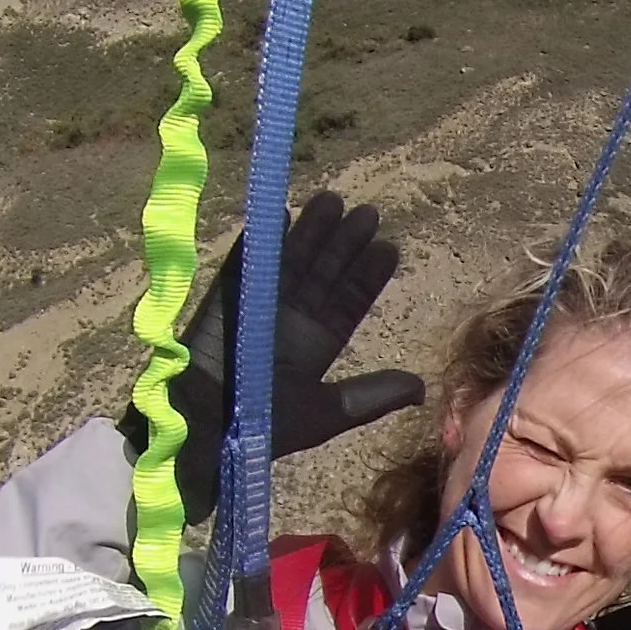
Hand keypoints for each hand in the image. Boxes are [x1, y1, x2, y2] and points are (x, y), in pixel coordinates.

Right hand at [125, 192, 424, 520]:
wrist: (207, 429)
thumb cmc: (268, 424)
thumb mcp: (330, 412)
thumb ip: (373, 397)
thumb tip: (422, 388)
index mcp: (317, 345)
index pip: (348, 302)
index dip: (367, 276)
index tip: (388, 247)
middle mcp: (292, 321)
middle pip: (323, 274)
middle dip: (344, 245)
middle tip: (368, 213)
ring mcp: (259, 306)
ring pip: (290, 261)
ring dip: (310, 233)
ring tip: (331, 201)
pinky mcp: (226, 299)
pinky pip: (243, 264)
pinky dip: (258, 241)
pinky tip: (278, 213)